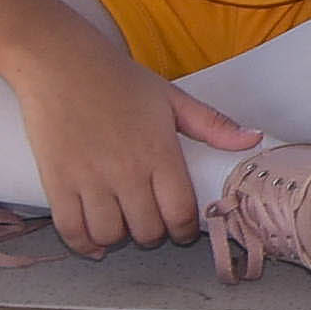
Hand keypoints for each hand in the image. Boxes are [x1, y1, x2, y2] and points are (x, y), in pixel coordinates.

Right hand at [7, 32, 257, 254]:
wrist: (62, 65)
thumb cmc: (120, 80)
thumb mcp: (173, 98)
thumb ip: (214, 125)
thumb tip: (253, 139)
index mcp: (160, 152)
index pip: (180, 211)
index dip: (185, 230)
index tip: (183, 230)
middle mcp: (126, 172)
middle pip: (147, 229)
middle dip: (155, 235)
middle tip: (154, 227)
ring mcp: (89, 180)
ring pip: (110, 234)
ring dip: (120, 239)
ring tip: (125, 228)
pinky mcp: (57, 183)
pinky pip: (71, 229)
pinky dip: (83, 244)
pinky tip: (94, 242)